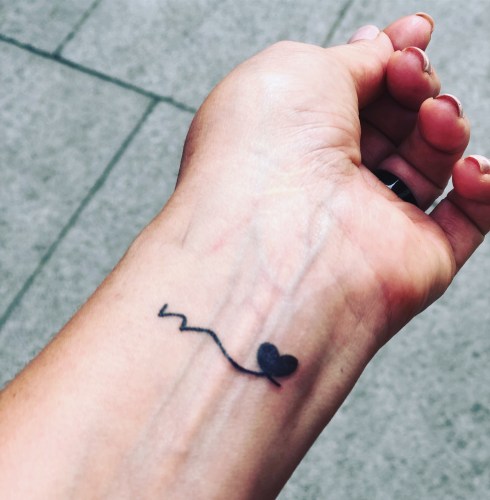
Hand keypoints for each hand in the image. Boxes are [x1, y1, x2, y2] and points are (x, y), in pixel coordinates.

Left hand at [167, 14, 489, 349]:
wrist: (275, 238)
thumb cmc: (263, 153)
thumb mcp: (298, 69)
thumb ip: (350, 59)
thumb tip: (382, 48)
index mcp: (297, 140)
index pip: (357, 96)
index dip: (390, 60)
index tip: (412, 36)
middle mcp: (331, 183)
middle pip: (397, 123)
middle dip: (415, 85)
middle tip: (410, 72)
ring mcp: (372, 221)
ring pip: (432, 162)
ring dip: (445, 125)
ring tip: (434, 114)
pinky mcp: (414, 259)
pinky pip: (466, 220)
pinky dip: (483, 187)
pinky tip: (469, 168)